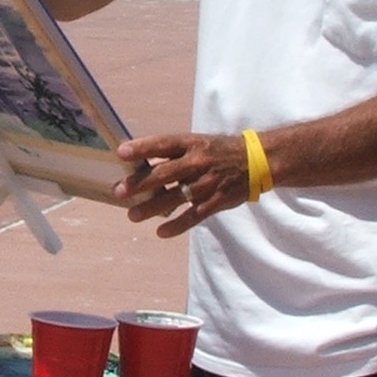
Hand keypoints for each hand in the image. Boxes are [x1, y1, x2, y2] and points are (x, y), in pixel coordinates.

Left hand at [114, 132, 250, 235]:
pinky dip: (177, 226)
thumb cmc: (218, 151)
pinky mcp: (216, 201)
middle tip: (119, 191)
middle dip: (140, 183)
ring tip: (133, 215)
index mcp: (191, 144)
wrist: (256, 161)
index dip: (142, 148)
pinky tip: (161, 232)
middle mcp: (198, 162)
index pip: (163, 144)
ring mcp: (207, 183)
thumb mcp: (197, 144)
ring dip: (152, 207)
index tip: (121, 153)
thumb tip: (140, 165)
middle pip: (165, 173)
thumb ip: (172, 155)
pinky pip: (193, 216)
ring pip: (176, 197)